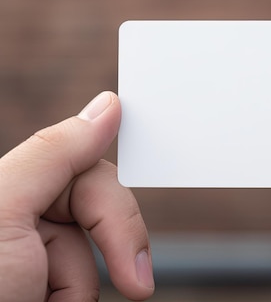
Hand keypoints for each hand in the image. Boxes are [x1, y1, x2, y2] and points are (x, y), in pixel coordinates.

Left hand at [0, 92, 153, 300]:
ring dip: (81, 288)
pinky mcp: (46, 289)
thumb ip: (55, 153)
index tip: (139, 231)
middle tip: (136, 284)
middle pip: (100, 208)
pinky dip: (76, 301)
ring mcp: (32, 256)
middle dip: (117, 244)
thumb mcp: (2, 211)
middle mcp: (18, 215)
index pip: (83, 167)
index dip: (115, 200)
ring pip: (96, 257)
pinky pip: (85, 288)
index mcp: (6, 186)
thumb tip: (108, 106)